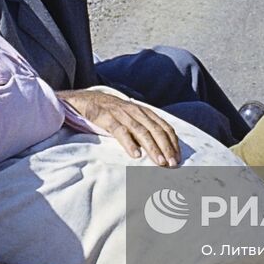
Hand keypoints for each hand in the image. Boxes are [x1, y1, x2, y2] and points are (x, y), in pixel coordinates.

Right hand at [61, 90, 179, 167]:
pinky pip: (120, 131)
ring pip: (141, 131)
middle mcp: (135, 111)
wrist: (85, 99)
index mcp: (144, 111)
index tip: (178, 158)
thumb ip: (143, 129)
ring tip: (160, 162)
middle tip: (172, 164)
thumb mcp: (130, 117)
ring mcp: (121, 113)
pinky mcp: (106, 118)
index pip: (164, 126)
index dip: (172, 142)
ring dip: (153, 148)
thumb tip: (159, 150)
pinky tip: (136, 155)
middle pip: (156, 130)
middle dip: (166, 147)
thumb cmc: (111, 112)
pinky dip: (129, 143)